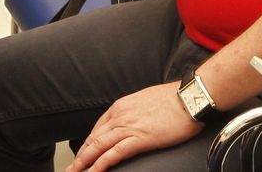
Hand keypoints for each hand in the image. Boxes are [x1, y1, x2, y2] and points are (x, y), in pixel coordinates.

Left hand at [67, 82, 200, 171]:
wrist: (190, 97)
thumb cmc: (175, 99)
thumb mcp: (147, 100)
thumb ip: (135, 111)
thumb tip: (134, 120)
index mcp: (122, 106)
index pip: (98, 128)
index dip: (89, 144)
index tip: (84, 154)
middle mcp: (120, 115)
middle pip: (94, 139)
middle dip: (81, 156)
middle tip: (71, 168)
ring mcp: (128, 127)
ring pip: (98, 147)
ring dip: (84, 162)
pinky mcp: (139, 139)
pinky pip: (114, 154)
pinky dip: (100, 164)